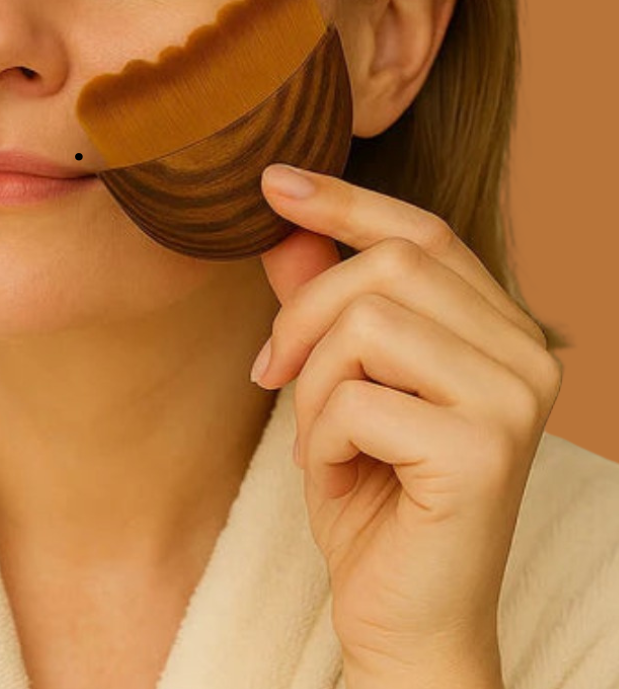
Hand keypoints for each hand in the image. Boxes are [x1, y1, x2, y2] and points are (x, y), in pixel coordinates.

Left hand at [253, 163, 560, 688]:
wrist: (402, 614)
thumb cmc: (370, 491)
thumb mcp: (332, 382)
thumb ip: (319, 301)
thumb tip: (285, 221)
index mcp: (499, 328)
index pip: (424, 231)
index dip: (345, 200)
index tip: (272, 181)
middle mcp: (527, 354)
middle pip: (388, 266)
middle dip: (304, 312)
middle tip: (269, 371)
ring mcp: (513, 401)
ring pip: (367, 325)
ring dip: (311, 383)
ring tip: (315, 436)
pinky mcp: (483, 452)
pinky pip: (356, 401)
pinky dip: (318, 437)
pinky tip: (334, 473)